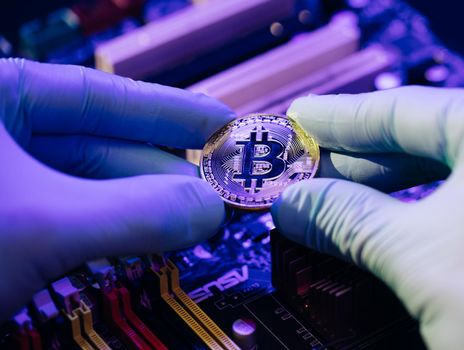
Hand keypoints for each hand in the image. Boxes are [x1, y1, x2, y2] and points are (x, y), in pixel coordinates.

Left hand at [0, 59, 234, 320]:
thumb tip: (209, 208)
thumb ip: (134, 212)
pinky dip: (114, 238)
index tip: (222, 124)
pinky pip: (74, 226)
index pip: (98, 95)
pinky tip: (148, 245)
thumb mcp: (37, 225)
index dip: (169, 111)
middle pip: (102, 148)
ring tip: (193, 224)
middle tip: (220, 193)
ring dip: (144, 211)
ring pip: (91, 192)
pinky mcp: (7, 233)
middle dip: (164, 173)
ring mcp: (3, 189)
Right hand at [272, 87, 463, 348]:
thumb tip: (295, 204)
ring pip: (436, 180)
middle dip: (350, 162)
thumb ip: (350, 221)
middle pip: (418, 142)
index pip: (403, 109)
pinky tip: (373, 230)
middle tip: (298, 169)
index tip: (298, 119)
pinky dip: (406, 220)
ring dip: (374, 194)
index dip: (339, 118)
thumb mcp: (424, 262)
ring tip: (323, 200)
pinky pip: (453, 212)